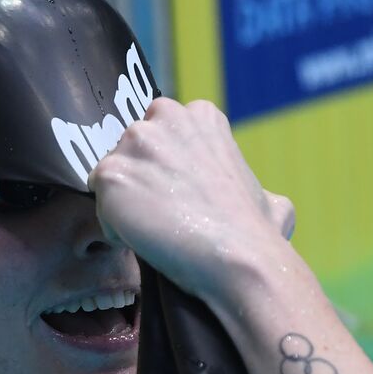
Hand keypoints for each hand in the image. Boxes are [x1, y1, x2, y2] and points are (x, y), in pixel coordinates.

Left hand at [87, 97, 295, 301]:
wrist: (239, 258)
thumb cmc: (257, 234)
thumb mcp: (271, 198)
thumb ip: (253, 186)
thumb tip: (265, 203)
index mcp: (200, 115)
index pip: (161, 137)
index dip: (169, 171)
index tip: (185, 198)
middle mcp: (163, 117)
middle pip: (132, 152)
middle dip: (143, 182)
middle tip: (169, 217)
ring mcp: (133, 144)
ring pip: (113, 178)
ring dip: (128, 206)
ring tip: (161, 232)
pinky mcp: (110, 175)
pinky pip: (100, 207)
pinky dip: (118, 229)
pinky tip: (149, 241)